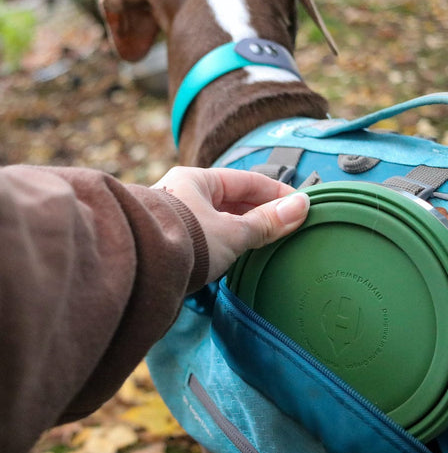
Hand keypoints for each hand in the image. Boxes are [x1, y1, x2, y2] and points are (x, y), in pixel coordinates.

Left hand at [152, 167, 309, 281]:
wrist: (140, 272)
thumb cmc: (186, 242)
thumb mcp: (233, 232)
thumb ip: (267, 221)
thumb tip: (301, 206)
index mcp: (196, 180)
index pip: (246, 180)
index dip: (276, 191)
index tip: (300, 204)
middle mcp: (184, 193)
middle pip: (234, 198)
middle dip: (262, 211)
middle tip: (288, 225)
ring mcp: (178, 217)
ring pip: (222, 217)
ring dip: (246, 227)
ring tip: (270, 239)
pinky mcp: (174, 239)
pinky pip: (210, 233)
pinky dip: (229, 239)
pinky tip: (242, 251)